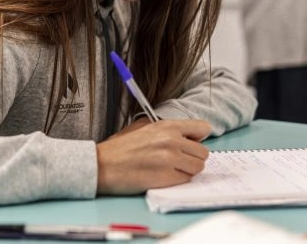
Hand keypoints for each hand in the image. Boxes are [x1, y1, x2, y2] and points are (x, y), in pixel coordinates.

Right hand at [96, 119, 211, 194]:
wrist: (102, 164)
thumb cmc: (122, 147)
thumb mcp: (146, 127)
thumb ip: (170, 130)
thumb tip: (191, 138)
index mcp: (168, 126)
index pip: (203, 128)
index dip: (199, 138)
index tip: (192, 144)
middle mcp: (172, 140)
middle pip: (203, 153)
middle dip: (193, 158)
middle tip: (178, 160)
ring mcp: (169, 159)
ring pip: (197, 168)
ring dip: (187, 171)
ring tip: (169, 169)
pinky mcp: (165, 177)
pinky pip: (185, 180)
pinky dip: (177, 180)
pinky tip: (162, 176)